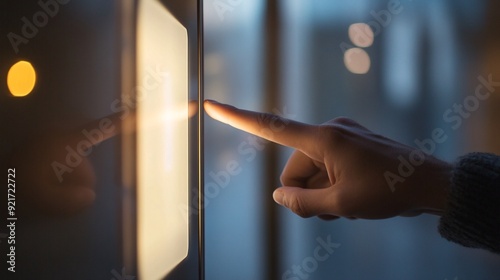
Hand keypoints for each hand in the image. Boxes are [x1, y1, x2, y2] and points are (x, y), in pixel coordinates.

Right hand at [204, 100, 451, 219]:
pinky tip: (351, 196)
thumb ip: (303, 202)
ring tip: (346, 205)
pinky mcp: (351, 143)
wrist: (429, 183)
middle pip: (295, 168)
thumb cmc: (388, 191)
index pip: (271, 128)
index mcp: (324, 139)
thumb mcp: (341, 204)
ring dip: (321, 192)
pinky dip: (331, 184)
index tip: (211, 105)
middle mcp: (329, 131)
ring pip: (312, 171)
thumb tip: (278, 196)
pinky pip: (327, 166)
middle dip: (306, 193)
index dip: (237, 118)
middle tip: (331, 210)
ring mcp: (342, 136)